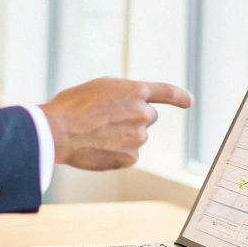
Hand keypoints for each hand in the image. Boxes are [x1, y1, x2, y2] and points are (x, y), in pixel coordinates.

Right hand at [40, 78, 193, 170]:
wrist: (58, 132)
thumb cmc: (71, 107)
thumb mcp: (99, 88)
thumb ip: (121, 95)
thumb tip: (128, 107)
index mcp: (135, 91)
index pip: (166, 92)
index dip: (179, 96)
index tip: (189, 101)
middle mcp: (142, 113)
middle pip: (148, 117)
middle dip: (134, 118)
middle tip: (108, 120)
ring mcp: (138, 138)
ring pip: (136, 137)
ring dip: (123, 136)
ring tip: (96, 134)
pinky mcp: (130, 158)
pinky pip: (129, 155)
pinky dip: (117, 153)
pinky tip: (98, 148)